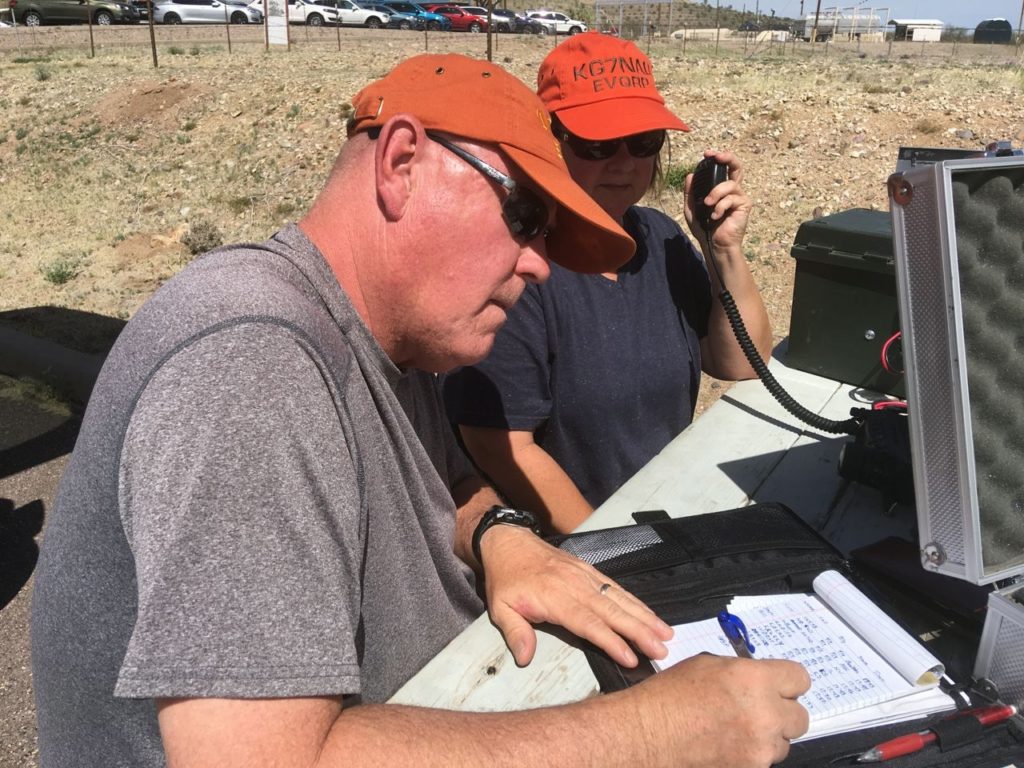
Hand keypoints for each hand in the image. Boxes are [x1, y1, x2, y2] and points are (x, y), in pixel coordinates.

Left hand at [478, 526, 672, 666]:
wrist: (508, 542)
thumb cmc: (506, 577)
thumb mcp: (499, 607)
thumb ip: (515, 633)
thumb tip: (525, 658)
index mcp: (555, 597)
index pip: (589, 623)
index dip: (611, 641)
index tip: (631, 658)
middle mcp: (575, 585)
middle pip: (613, 611)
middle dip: (640, 631)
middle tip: (662, 649)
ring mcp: (585, 576)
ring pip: (620, 598)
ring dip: (644, 616)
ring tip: (666, 633)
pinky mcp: (589, 570)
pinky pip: (616, 587)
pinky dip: (635, 601)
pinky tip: (649, 613)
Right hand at [625, 654, 809, 767]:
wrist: (647, 735)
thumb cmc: (668, 699)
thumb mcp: (707, 665)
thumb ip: (744, 671)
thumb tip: (760, 678)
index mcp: (754, 680)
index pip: (800, 678)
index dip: (788, 681)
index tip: (782, 685)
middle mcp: (764, 714)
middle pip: (800, 716)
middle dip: (782, 712)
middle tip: (760, 709)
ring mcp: (760, 748)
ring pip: (783, 742)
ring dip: (767, 736)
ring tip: (736, 728)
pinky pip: (764, 760)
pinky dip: (751, 754)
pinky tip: (727, 744)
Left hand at [684, 150, 751, 256]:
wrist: (714, 245)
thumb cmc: (705, 228)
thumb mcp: (691, 208)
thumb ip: (690, 192)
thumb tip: (690, 175)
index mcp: (721, 189)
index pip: (723, 168)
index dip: (718, 158)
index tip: (707, 154)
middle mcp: (732, 190)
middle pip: (737, 166)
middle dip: (728, 158)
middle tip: (717, 157)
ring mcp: (739, 197)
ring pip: (729, 184)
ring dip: (716, 193)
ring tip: (707, 204)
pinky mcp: (744, 205)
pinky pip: (731, 199)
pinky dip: (720, 207)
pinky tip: (715, 216)